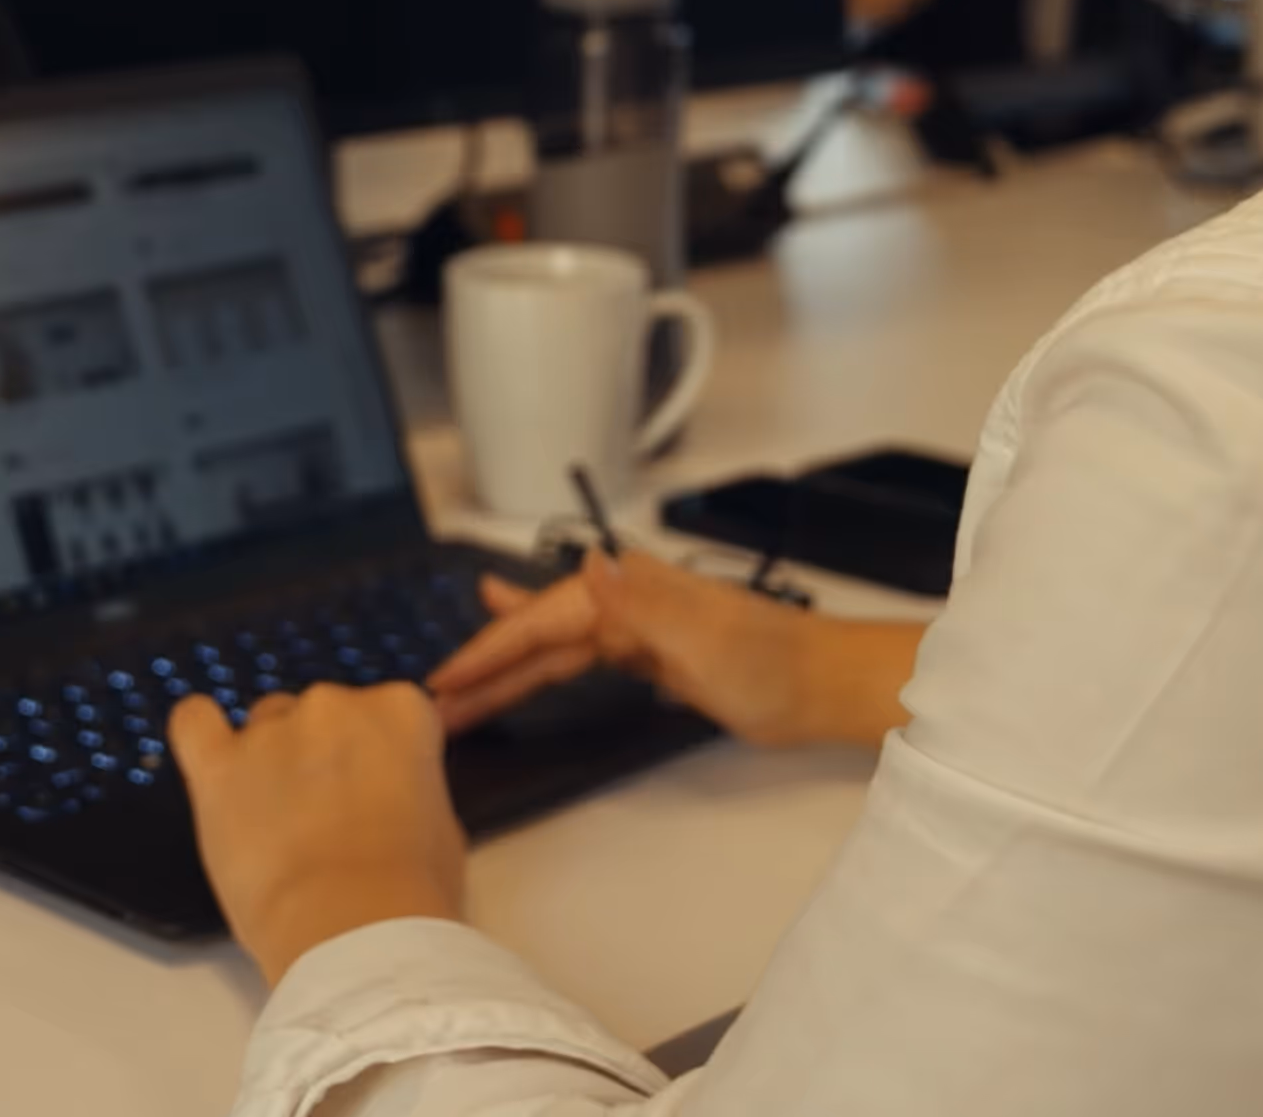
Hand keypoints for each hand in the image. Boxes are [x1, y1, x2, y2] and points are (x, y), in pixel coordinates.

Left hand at [170, 683, 466, 985]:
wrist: (351, 931)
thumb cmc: (408, 894)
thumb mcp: (441, 827)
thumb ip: (408, 786)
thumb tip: (389, 793)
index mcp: (400, 712)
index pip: (390, 713)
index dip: (381, 760)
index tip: (380, 795)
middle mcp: (335, 706)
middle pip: (323, 715)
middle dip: (325, 758)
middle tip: (330, 821)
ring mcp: (272, 732)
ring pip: (266, 724)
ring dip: (271, 761)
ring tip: (278, 825)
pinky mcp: (219, 767)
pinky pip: (194, 723)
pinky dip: (200, 733)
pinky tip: (213, 759)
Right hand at [428, 554, 919, 749]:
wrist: (826, 685)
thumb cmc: (775, 666)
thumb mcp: (705, 641)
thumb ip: (641, 603)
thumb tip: (590, 563)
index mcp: (631, 594)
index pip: (542, 622)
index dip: (491, 651)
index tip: (445, 682)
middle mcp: (628, 601)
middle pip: (540, 634)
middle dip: (487, 664)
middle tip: (436, 699)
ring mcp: (640, 627)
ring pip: (556, 648)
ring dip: (508, 667)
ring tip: (455, 678)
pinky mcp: (654, 654)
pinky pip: (582, 657)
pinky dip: (547, 661)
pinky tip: (527, 653)